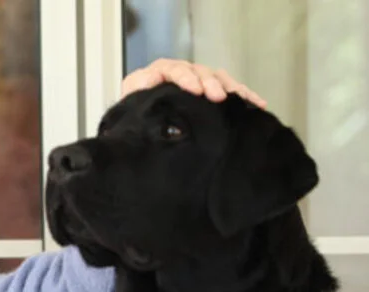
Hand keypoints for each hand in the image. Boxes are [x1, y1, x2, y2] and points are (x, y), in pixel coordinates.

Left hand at [121, 59, 266, 107]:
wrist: (141, 125)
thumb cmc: (137, 111)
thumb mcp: (132, 100)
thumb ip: (138, 89)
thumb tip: (147, 80)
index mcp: (161, 72)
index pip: (175, 69)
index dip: (186, 78)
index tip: (195, 89)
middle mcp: (183, 72)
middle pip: (200, 72)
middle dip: (211, 83)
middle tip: (218, 96)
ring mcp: (199, 80)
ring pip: (218, 79)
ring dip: (231, 89)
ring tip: (243, 99)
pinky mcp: (211, 90)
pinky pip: (229, 90)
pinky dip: (243, 97)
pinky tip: (257, 104)